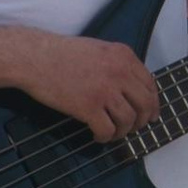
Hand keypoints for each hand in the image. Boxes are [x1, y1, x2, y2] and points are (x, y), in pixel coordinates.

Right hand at [14, 29, 161, 140]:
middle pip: (145, 104)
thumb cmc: (61, 54)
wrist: (35, 57)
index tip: (150, 114)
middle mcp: (119, 72)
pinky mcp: (89, 107)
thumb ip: (117, 65)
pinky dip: (105, 137)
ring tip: (111, 132)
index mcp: (123, 56)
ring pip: (128, 120)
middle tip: (135, 128)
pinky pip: (107, 130)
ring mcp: (105, 90)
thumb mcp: (98, 50)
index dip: (152, 103)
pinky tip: (97, 135)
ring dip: (122, 131)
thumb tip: (129, 88)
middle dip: (142, 121)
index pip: (150, 84)